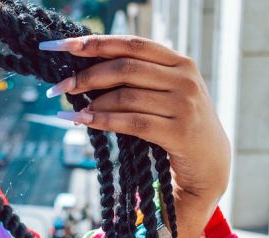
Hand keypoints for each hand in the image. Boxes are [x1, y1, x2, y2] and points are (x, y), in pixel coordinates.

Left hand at [39, 35, 230, 237]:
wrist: (210, 162)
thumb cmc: (176, 123)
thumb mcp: (163, 93)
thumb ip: (136, 78)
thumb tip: (84, 69)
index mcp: (179, 62)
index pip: (131, 44)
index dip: (96, 43)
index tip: (63, 46)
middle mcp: (184, 79)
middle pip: (125, 68)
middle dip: (86, 75)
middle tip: (58, 86)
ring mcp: (184, 105)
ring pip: (125, 96)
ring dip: (91, 102)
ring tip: (69, 110)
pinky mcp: (179, 132)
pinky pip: (132, 122)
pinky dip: (102, 121)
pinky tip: (82, 121)